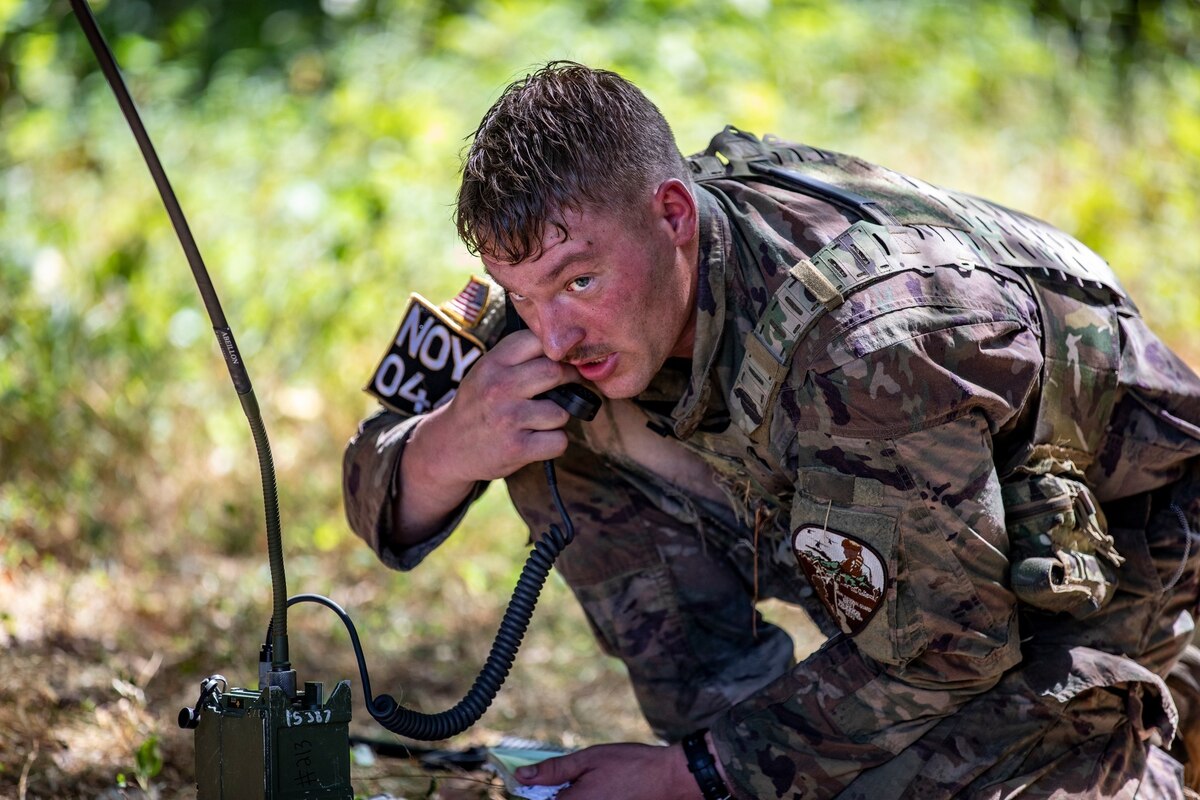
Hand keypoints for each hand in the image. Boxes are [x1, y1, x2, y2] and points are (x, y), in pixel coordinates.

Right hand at [420, 329, 581, 482]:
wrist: (448, 446)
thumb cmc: (479, 405)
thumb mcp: (486, 371)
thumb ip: (519, 358)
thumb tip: (570, 348)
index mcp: (492, 364)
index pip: (537, 340)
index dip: (557, 349)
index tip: (564, 358)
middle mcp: (499, 388)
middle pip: (556, 371)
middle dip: (570, 379)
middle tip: (569, 386)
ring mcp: (508, 418)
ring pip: (561, 412)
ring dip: (558, 418)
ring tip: (539, 420)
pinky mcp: (517, 448)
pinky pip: (559, 441)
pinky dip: (554, 443)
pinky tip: (537, 440)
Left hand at [515, 742, 702, 799]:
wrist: (669, 779)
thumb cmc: (631, 765)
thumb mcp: (588, 759)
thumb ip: (553, 770)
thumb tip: (522, 776)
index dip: (534, 790)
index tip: (535, 778)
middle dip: (555, 794)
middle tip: (568, 779)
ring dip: (571, 796)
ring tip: (589, 784)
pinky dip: (585, 798)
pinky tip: (601, 790)